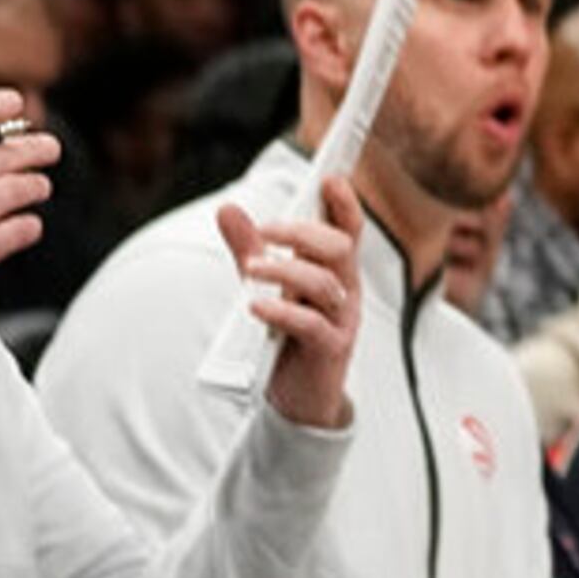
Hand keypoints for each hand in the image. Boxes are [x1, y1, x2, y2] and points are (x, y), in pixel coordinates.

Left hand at [223, 176, 363, 431]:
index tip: (330, 178)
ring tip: (250, 269)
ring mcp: (342, 320)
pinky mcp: (330, 349)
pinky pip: (312, 324)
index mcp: (337, 273)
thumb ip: (250, 248)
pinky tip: (256, 306)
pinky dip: (282, 311)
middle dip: (303, 232)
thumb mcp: (266, 287)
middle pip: (339, 248)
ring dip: (285, 269)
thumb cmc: (287, 336)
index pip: (349, 230)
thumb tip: (229, 209)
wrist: (299, 399)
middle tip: (267, 230)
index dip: (345, 204)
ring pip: (325, 282)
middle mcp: (346, 292)